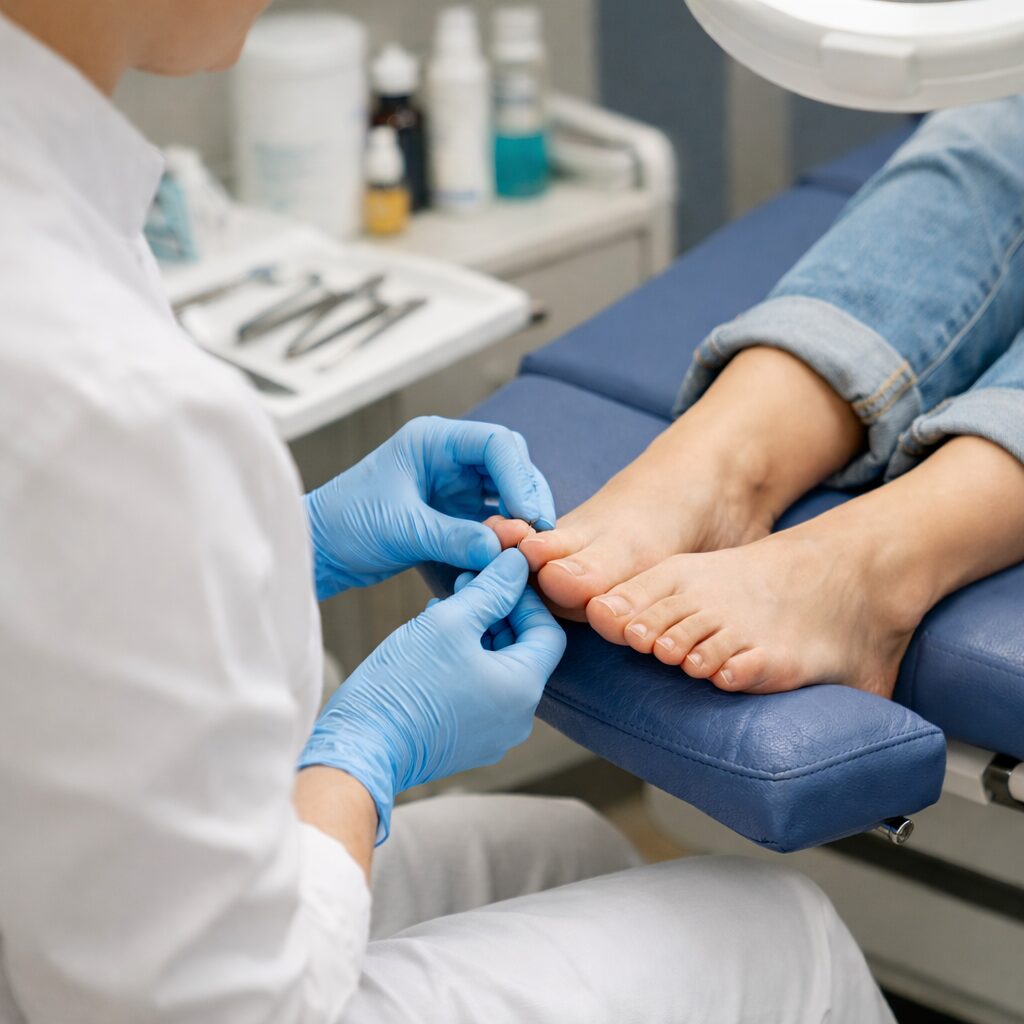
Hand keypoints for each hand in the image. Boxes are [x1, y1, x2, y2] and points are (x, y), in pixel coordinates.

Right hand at [298, 550, 565, 839]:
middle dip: (497, 612)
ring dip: (477, 634)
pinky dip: (465, 662)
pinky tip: (433, 640)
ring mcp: (492, 735)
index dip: (525, 597)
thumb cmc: (403, 684)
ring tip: (442, 607)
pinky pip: (479, 692)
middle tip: (465, 583)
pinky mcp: (466, 742)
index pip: (547, 632)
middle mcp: (517, 719)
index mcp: (522, 690)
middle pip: (522, 651)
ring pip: (497, 670)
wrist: (360, 749)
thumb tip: (517, 563)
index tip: (495, 575)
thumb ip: (491, 589)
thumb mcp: (449, 622)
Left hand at [305, 417, 555, 599]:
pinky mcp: (456, 513)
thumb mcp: (399, 529)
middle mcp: (450, 457)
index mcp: (433, 441)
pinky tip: (513, 558)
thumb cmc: (345, 524)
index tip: (528, 517)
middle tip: (539, 537)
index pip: (495, 444)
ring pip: (509, 492)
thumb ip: (450, 537)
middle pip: (511, 465)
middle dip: (529, 498)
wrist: (320, 550)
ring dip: (522, 519)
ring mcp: (455, 485)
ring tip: (529, 551)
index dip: (519, 477)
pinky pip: (496, 518)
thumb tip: (500, 551)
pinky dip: (507, 536)